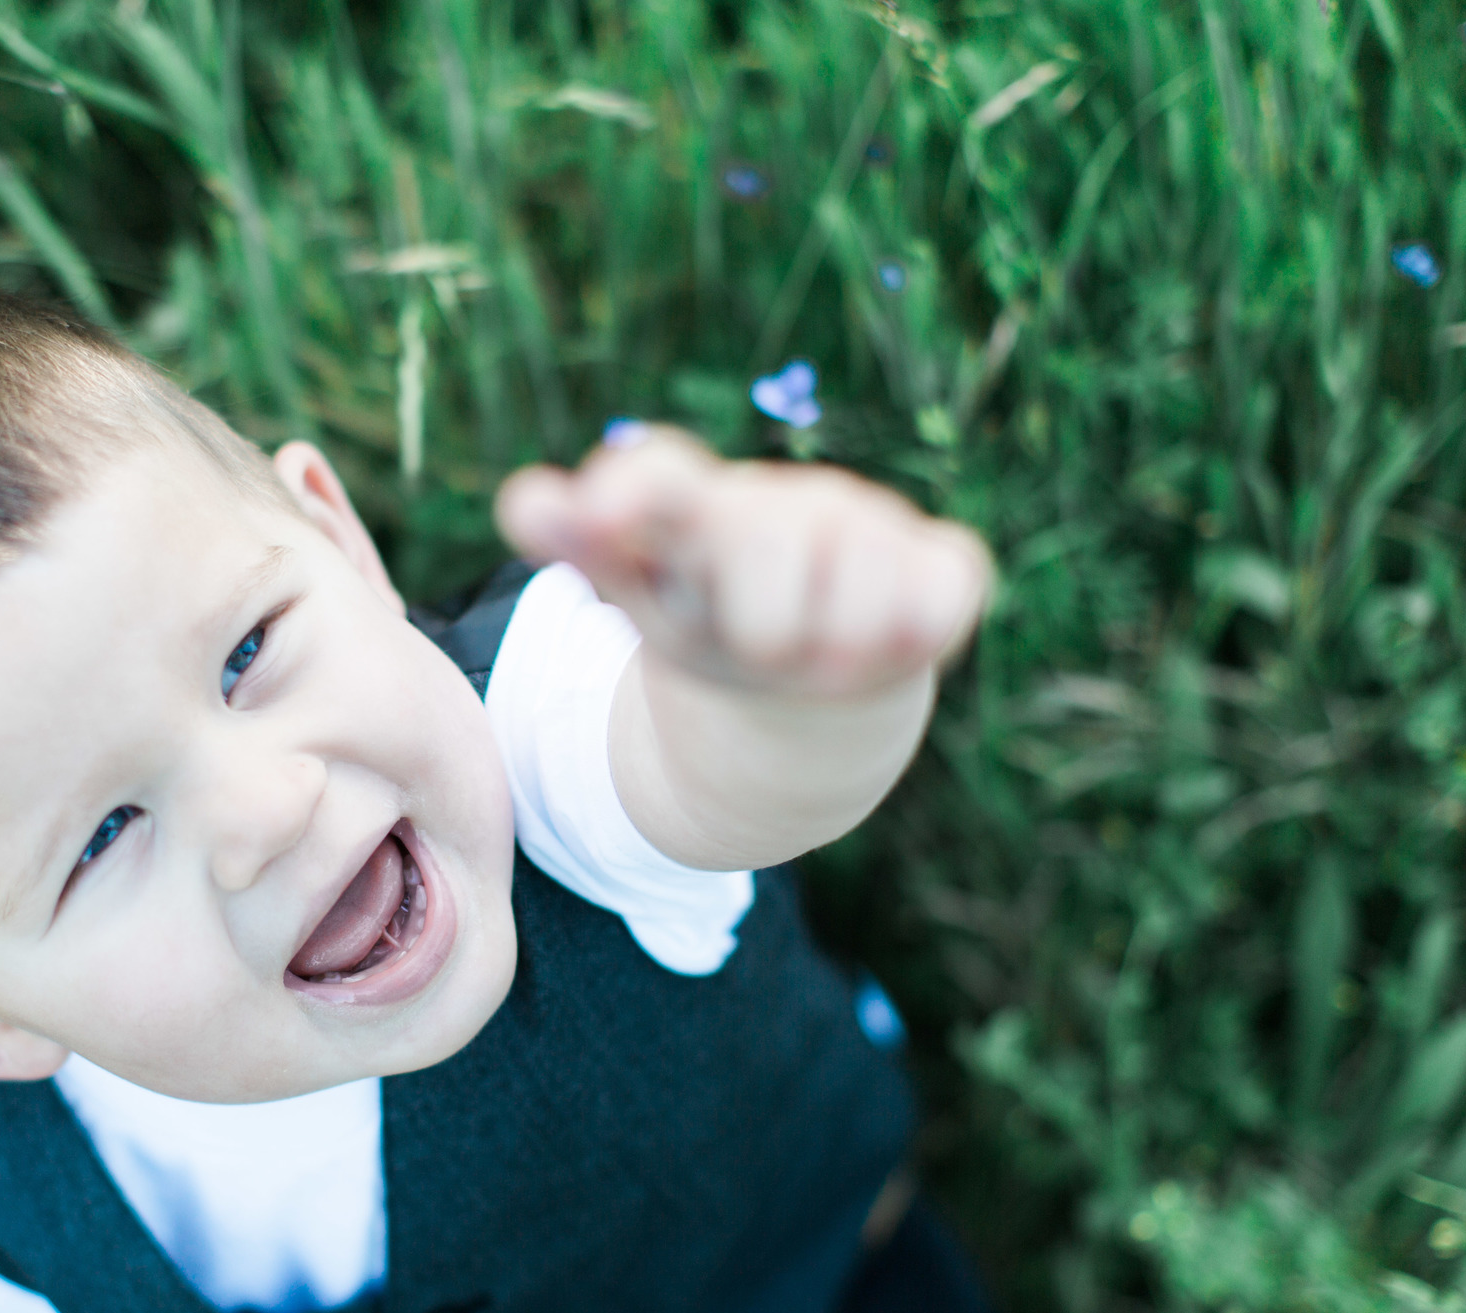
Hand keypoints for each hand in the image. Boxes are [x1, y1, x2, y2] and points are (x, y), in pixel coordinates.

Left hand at [493, 424, 992, 703]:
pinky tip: (885, 642)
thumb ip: (584, 548)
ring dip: (827, 655)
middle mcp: (784, 500)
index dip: (634, 492)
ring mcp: (869, 522)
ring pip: (850, 609)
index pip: (660, 478)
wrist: (809, 681)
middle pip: (760, 551)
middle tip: (758, 647)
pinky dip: (911, 642)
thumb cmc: (712, 625)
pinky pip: (934, 606)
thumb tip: (522, 499)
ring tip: (813, 653)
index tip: (602, 512)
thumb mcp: (644, 599)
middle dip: (755, 627)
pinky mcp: (943, 562)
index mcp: (693, 508)